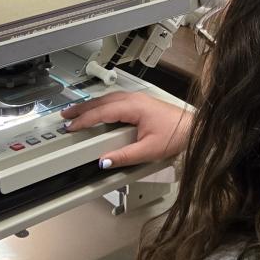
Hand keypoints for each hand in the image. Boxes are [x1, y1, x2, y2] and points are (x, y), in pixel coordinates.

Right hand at [61, 92, 192, 168]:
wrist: (194, 128)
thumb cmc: (177, 135)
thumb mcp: (149, 150)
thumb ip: (124, 156)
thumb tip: (104, 160)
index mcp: (133, 107)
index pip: (101, 112)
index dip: (83, 120)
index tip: (70, 127)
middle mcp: (134, 99)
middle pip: (100, 101)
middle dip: (81, 108)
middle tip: (65, 116)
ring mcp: (137, 99)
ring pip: (107, 99)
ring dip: (90, 105)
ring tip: (76, 113)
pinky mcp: (141, 103)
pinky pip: (115, 100)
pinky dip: (101, 105)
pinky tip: (98, 110)